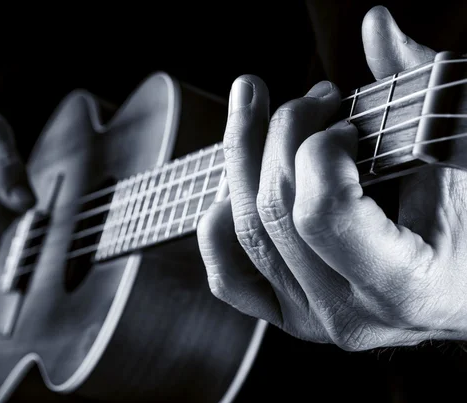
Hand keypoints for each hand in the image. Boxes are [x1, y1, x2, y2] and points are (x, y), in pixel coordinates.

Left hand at [197, 6, 466, 349]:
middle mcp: (350, 317)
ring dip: (243, 158)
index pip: (322, 211)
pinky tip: (234, 184)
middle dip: (283, 133)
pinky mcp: (290, 314)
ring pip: (245, 234)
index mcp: (405, 288)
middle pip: (276, 212)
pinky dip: (217, 229)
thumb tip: (374, 24)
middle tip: (313, 98)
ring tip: (261, 112)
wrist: (466, 284)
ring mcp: (313, 320)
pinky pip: (230, 278)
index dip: (320, 148)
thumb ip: (419, 91)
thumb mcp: (462, 155)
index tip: (346, 121)